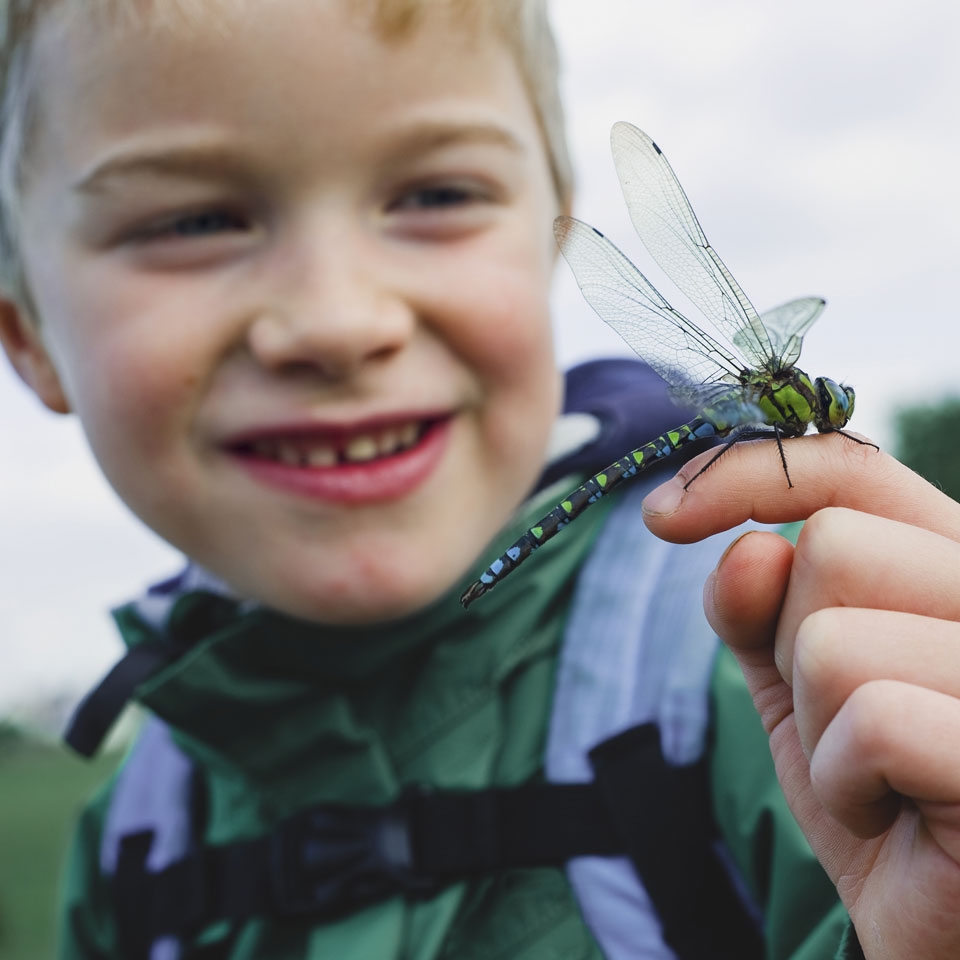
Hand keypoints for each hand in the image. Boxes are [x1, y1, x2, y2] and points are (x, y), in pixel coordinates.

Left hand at [642, 432, 959, 959]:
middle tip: (849, 721)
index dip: (746, 476)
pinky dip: (850, 781)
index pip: (850, 468)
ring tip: (877, 773)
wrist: (935, 921)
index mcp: (954, 559)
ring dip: (819, 724)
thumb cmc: (874, 790)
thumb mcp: (795, 679)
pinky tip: (894, 816)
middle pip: (829, 549)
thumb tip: (744, 550)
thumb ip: (759, 602)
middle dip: (796, 647)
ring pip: (832, 639)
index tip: (663, 515)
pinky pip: (872, 721)